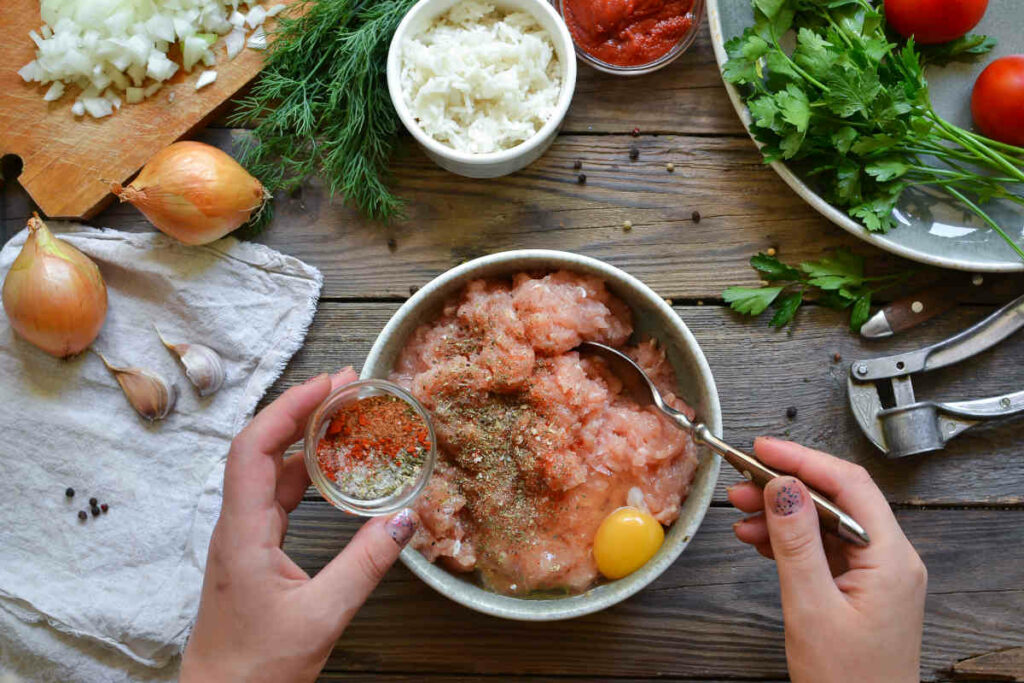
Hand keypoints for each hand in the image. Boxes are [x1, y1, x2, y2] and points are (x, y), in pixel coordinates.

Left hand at [180, 369, 419, 682]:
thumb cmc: (256, 668)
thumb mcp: (322, 616)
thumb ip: (365, 565)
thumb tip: (406, 518)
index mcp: (242, 532)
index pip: (255, 448)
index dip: (290, 408)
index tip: (330, 384)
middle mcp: (237, 525)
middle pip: (263, 447)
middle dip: (304, 410)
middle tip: (350, 387)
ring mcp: (243, 536)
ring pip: (272, 470)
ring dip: (308, 439)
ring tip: (350, 417)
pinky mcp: (254, 550)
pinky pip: (280, 495)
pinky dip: (309, 473)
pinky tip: (337, 471)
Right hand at [728, 437, 926, 682]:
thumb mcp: (811, 608)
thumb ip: (796, 543)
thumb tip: (784, 487)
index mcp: (890, 559)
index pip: (849, 486)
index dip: (803, 460)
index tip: (762, 449)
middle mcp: (890, 560)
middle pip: (836, 500)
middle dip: (786, 486)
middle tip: (741, 483)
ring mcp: (876, 575)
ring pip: (826, 523)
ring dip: (782, 513)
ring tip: (741, 513)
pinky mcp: (860, 589)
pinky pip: (823, 549)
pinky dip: (789, 540)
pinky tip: (759, 540)